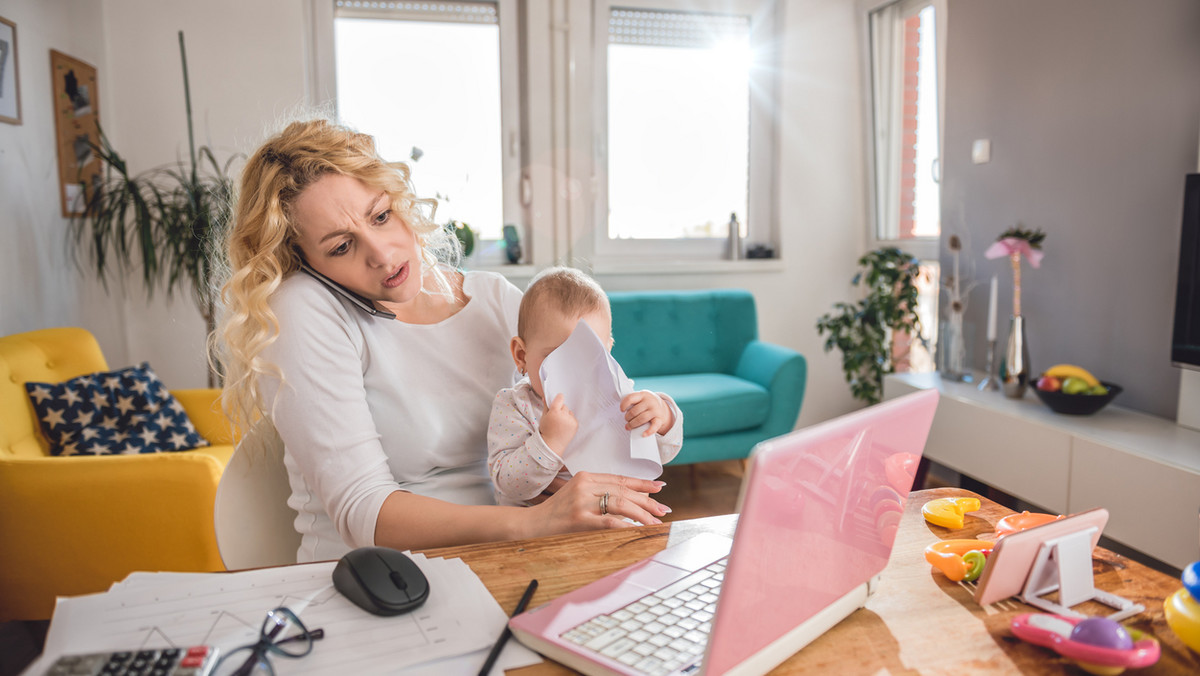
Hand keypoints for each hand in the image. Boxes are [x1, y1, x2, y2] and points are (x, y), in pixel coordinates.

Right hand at [528, 471, 670, 532]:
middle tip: (662, 509)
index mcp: (586, 476)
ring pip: (620, 504)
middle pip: (623, 491)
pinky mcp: (579, 519)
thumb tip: (629, 500)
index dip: (642, 483)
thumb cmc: (557, 511)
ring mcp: (581, 502)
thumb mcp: (577, 494)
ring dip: (641, 514)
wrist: (533, 523)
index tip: (659, 487)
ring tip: (654, 522)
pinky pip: (609, 521)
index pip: (620, 479)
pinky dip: (625, 525)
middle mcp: (585, 485)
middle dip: (647, 501)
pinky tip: (637, 529)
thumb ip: (598, 493)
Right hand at [539, 394, 577, 452]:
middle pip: (564, 406)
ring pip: (569, 412)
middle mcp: (564, 415)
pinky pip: (573, 418)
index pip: (560, 398)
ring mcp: (571, 420)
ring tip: (560, 423)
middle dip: (560, 410)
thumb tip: (546, 397)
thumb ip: (546, 406)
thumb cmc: (546, 431)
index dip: (558, 399)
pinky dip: (569, 421)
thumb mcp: (543, 417)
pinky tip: (564, 427)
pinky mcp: (575, 425)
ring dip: (566, 415)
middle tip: (555, 418)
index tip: (557, 401)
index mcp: (554, 412)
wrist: (552, 444)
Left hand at [620, 391, 674, 436]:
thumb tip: (624, 413)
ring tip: (629, 426)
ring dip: (633, 424)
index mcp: (642, 395)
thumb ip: (633, 403)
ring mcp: (655, 410)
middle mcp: (649, 401)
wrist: (660, 406)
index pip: (630, 398)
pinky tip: (643, 434)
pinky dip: (648, 431)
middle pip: (634, 411)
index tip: (622, 410)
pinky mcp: (659, 419)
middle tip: (626, 420)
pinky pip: (654, 426)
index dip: (624, 405)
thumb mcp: (640, 399)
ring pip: (641, 419)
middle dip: (627, 417)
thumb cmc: (646, 404)